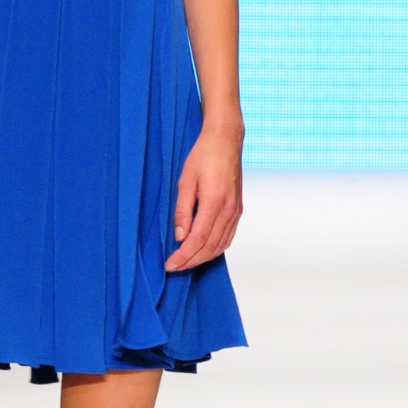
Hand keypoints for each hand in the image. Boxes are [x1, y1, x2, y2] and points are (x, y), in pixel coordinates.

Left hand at [164, 119, 242, 272]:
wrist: (226, 140)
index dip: (183, 256)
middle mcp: (228, 210)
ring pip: (220, 245)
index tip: (169, 265)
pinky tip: (203, 251)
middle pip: (209, 248)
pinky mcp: (238, 210)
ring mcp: (235, 211)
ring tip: (186, 262)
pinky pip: (228, 237)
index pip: (197, 240)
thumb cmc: (204, 155)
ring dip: (202, 258)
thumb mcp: (185, 181)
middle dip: (190, 261)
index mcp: (214, 202)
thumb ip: (182, 211)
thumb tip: (180, 237)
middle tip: (174, 267)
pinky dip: (215, 249)